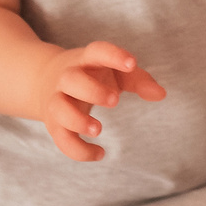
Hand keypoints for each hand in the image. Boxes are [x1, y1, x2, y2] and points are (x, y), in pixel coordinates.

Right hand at [36, 40, 165, 161]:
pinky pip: (60, 139)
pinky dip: (78, 150)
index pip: (97, 51)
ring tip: (99, 129)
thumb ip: (138, 80)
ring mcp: (56, 100)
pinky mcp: (53, 124)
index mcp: (86, 60)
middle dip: (92, 90)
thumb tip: (161, 94)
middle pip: (72, 79)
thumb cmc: (92, 75)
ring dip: (77, 120)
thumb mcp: (115, 72)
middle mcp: (67, 78)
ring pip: (58, 108)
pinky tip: (100, 153)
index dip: (113, 55)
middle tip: (115, 100)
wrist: (44, 80)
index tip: (132, 63)